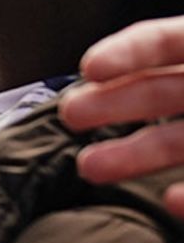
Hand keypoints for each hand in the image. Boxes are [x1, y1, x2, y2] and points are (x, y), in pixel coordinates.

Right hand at [59, 16, 183, 216]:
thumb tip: (143, 68)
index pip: (169, 42)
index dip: (129, 52)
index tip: (91, 69)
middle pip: (158, 92)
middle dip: (110, 103)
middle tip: (71, 116)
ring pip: (172, 142)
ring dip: (131, 155)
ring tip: (90, 168)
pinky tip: (169, 201)